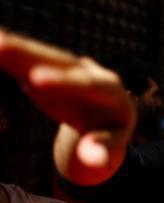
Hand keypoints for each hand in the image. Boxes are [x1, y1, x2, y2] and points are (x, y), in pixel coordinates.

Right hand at [0, 29, 134, 178]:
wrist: (107, 116)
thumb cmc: (110, 134)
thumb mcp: (113, 146)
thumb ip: (103, 151)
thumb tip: (91, 158)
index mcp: (110, 91)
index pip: (86, 85)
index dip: (62, 81)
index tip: (35, 80)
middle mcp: (89, 72)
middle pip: (58, 61)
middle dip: (29, 53)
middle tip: (0, 45)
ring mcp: (67, 69)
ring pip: (39, 56)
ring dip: (14, 48)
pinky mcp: (48, 71)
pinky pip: (25, 61)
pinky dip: (8, 54)